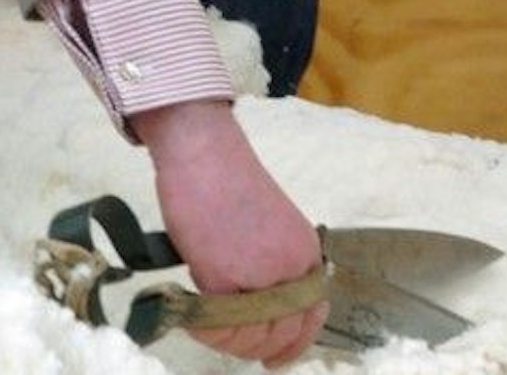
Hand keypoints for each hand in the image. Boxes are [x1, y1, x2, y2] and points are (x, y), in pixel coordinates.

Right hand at [132, 98, 327, 367]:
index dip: (293, 344)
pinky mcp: (223, 277)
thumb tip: (267, 311)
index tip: (274, 359)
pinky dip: (205, 330)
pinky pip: (217, 326)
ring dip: (228, 341)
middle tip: (231, 341)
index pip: (311, 317)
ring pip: (249, 337)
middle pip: (281, 334)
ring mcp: (259, 275)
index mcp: (306, 252)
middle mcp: (292, 267)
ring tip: (207, 321)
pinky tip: (195, 314)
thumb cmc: (228, 182)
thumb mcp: (271, 225)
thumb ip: (277, 266)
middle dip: (255, 347)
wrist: (203, 151)